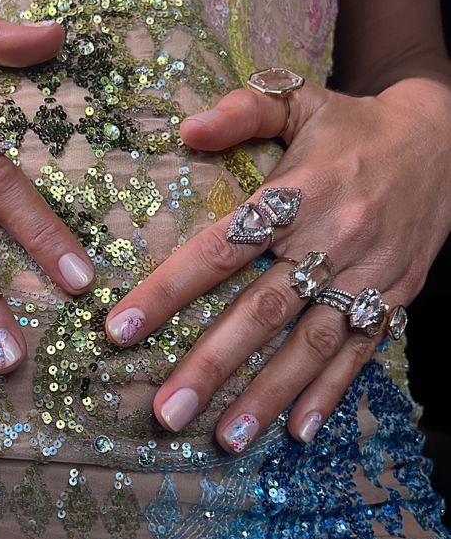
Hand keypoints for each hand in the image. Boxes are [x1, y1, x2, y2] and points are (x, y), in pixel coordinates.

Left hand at [103, 74, 450, 450]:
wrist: (445, 142)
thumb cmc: (354, 126)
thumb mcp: (301, 100)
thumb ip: (243, 110)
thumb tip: (185, 129)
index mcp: (299, 193)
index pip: (221, 248)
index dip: (169, 289)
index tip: (120, 328)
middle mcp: (332, 239)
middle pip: (261, 310)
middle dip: (211, 365)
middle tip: (167, 412)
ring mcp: (367, 274)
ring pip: (310, 343)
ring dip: (267, 394)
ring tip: (226, 438)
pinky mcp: (395, 296)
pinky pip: (361, 351)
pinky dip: (330, 393)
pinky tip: (299, 432)